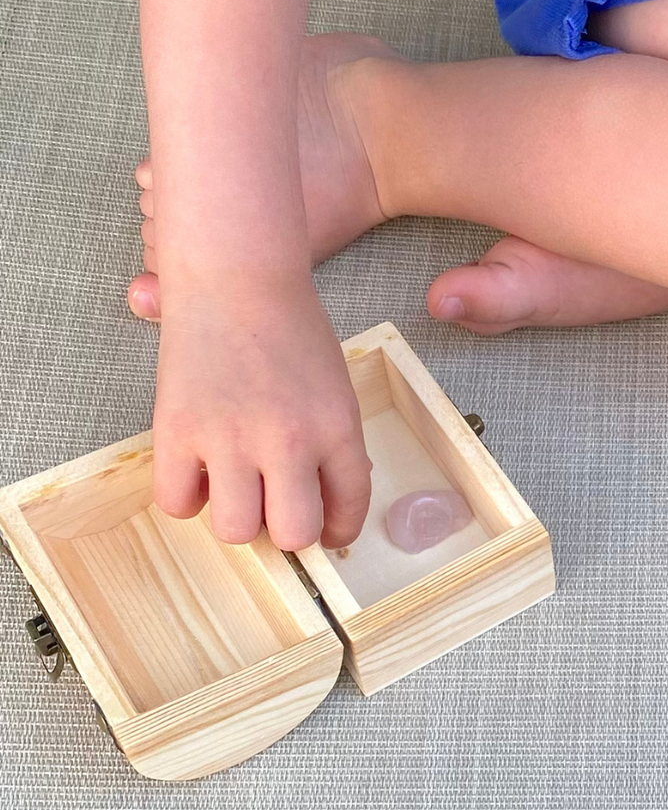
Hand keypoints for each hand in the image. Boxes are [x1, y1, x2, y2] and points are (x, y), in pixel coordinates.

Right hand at [151, 274, 371, 550]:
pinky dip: (186, 498)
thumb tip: (331, 500)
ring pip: (235, 530)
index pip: (348, 511)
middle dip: (286, 530)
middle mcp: (289, 442)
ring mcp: (229, 438)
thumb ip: (335, 444)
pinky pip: (177, 503)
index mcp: (337, 431)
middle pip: (293, 534)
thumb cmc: (290, 327)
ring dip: (236, 518)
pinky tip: (197, 471)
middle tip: (275, 506)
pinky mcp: (177, 429)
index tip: (327, 531)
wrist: (235, 275)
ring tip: (234, 487)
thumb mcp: (335, 389)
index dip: (337, 530)